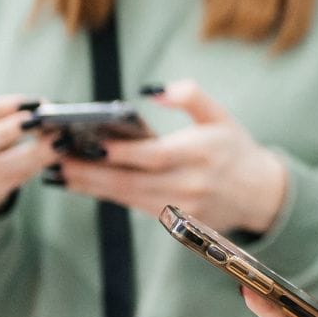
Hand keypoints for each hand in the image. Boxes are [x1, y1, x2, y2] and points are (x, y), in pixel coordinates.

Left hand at [55, 80, 288, 233]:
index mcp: (202, 154)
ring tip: (60, 172)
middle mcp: (191, 185)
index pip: (154, 155)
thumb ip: (190, 95)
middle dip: (91, 172)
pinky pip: (135, 208)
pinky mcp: (177, 226)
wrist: (261, 195)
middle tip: (56, 160)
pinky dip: (109, 197)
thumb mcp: (220, 116)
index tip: (89, 142)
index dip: (121, 151)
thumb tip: (151, 90)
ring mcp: (184, 210)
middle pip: (132, 182)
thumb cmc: (234, 149)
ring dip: (92, 187)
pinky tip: (85, 185)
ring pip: (128, 198)